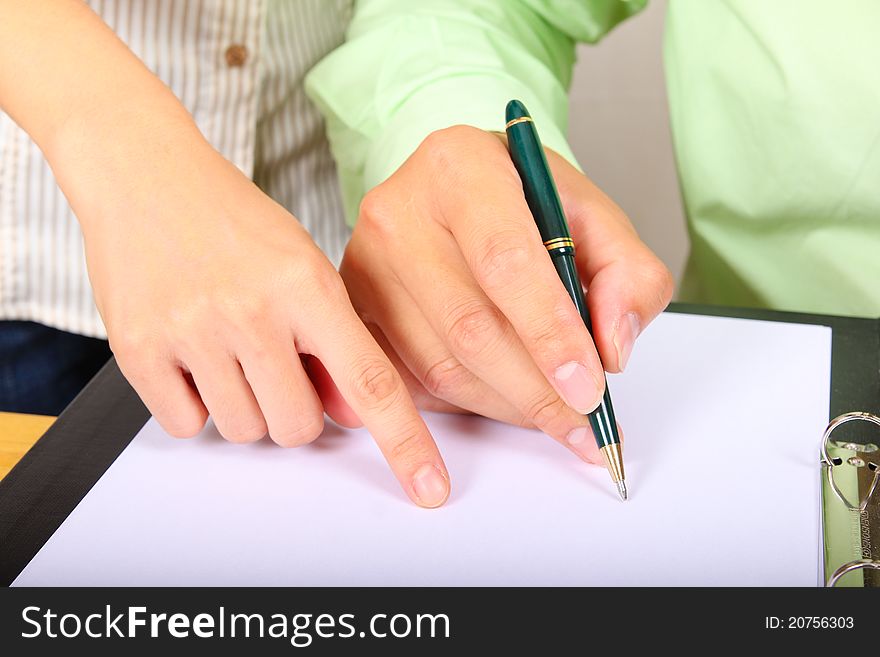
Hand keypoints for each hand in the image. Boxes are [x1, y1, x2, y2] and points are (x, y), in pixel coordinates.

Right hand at [64, 128, 450, 507]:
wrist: (144, 175)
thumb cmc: (233, 220)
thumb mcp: (302, 265)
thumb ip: (331, 340)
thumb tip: (350, 414)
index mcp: (306, 285)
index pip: (371, 382)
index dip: (405, 443)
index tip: (429, 488)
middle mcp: (252, 311)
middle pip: (299, 428)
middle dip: (296, 410)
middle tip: (277, 365)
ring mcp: (193, 331)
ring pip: (244, 432)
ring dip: (246, 407)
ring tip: (230, 351)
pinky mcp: (138, 348)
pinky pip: (186, 425)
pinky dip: (194, 406)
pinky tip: (193, 357)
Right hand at [341, 126, 672, 463]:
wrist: (457, 193)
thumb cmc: (523, 203)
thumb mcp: (594, 218)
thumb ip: (628, 275)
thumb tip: (612, 349)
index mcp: (461, 166)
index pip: (504, 259)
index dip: (549, 331)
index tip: (589, 385)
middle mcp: (399, 210)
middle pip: (469, 325)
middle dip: (536, 390)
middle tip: (585, 423)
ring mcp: (364, 263)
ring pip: (440, 365)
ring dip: (508, 406)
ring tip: (558, 418)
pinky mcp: (354, 309)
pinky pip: (412, 380)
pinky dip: (468, 405)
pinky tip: (508, 402)